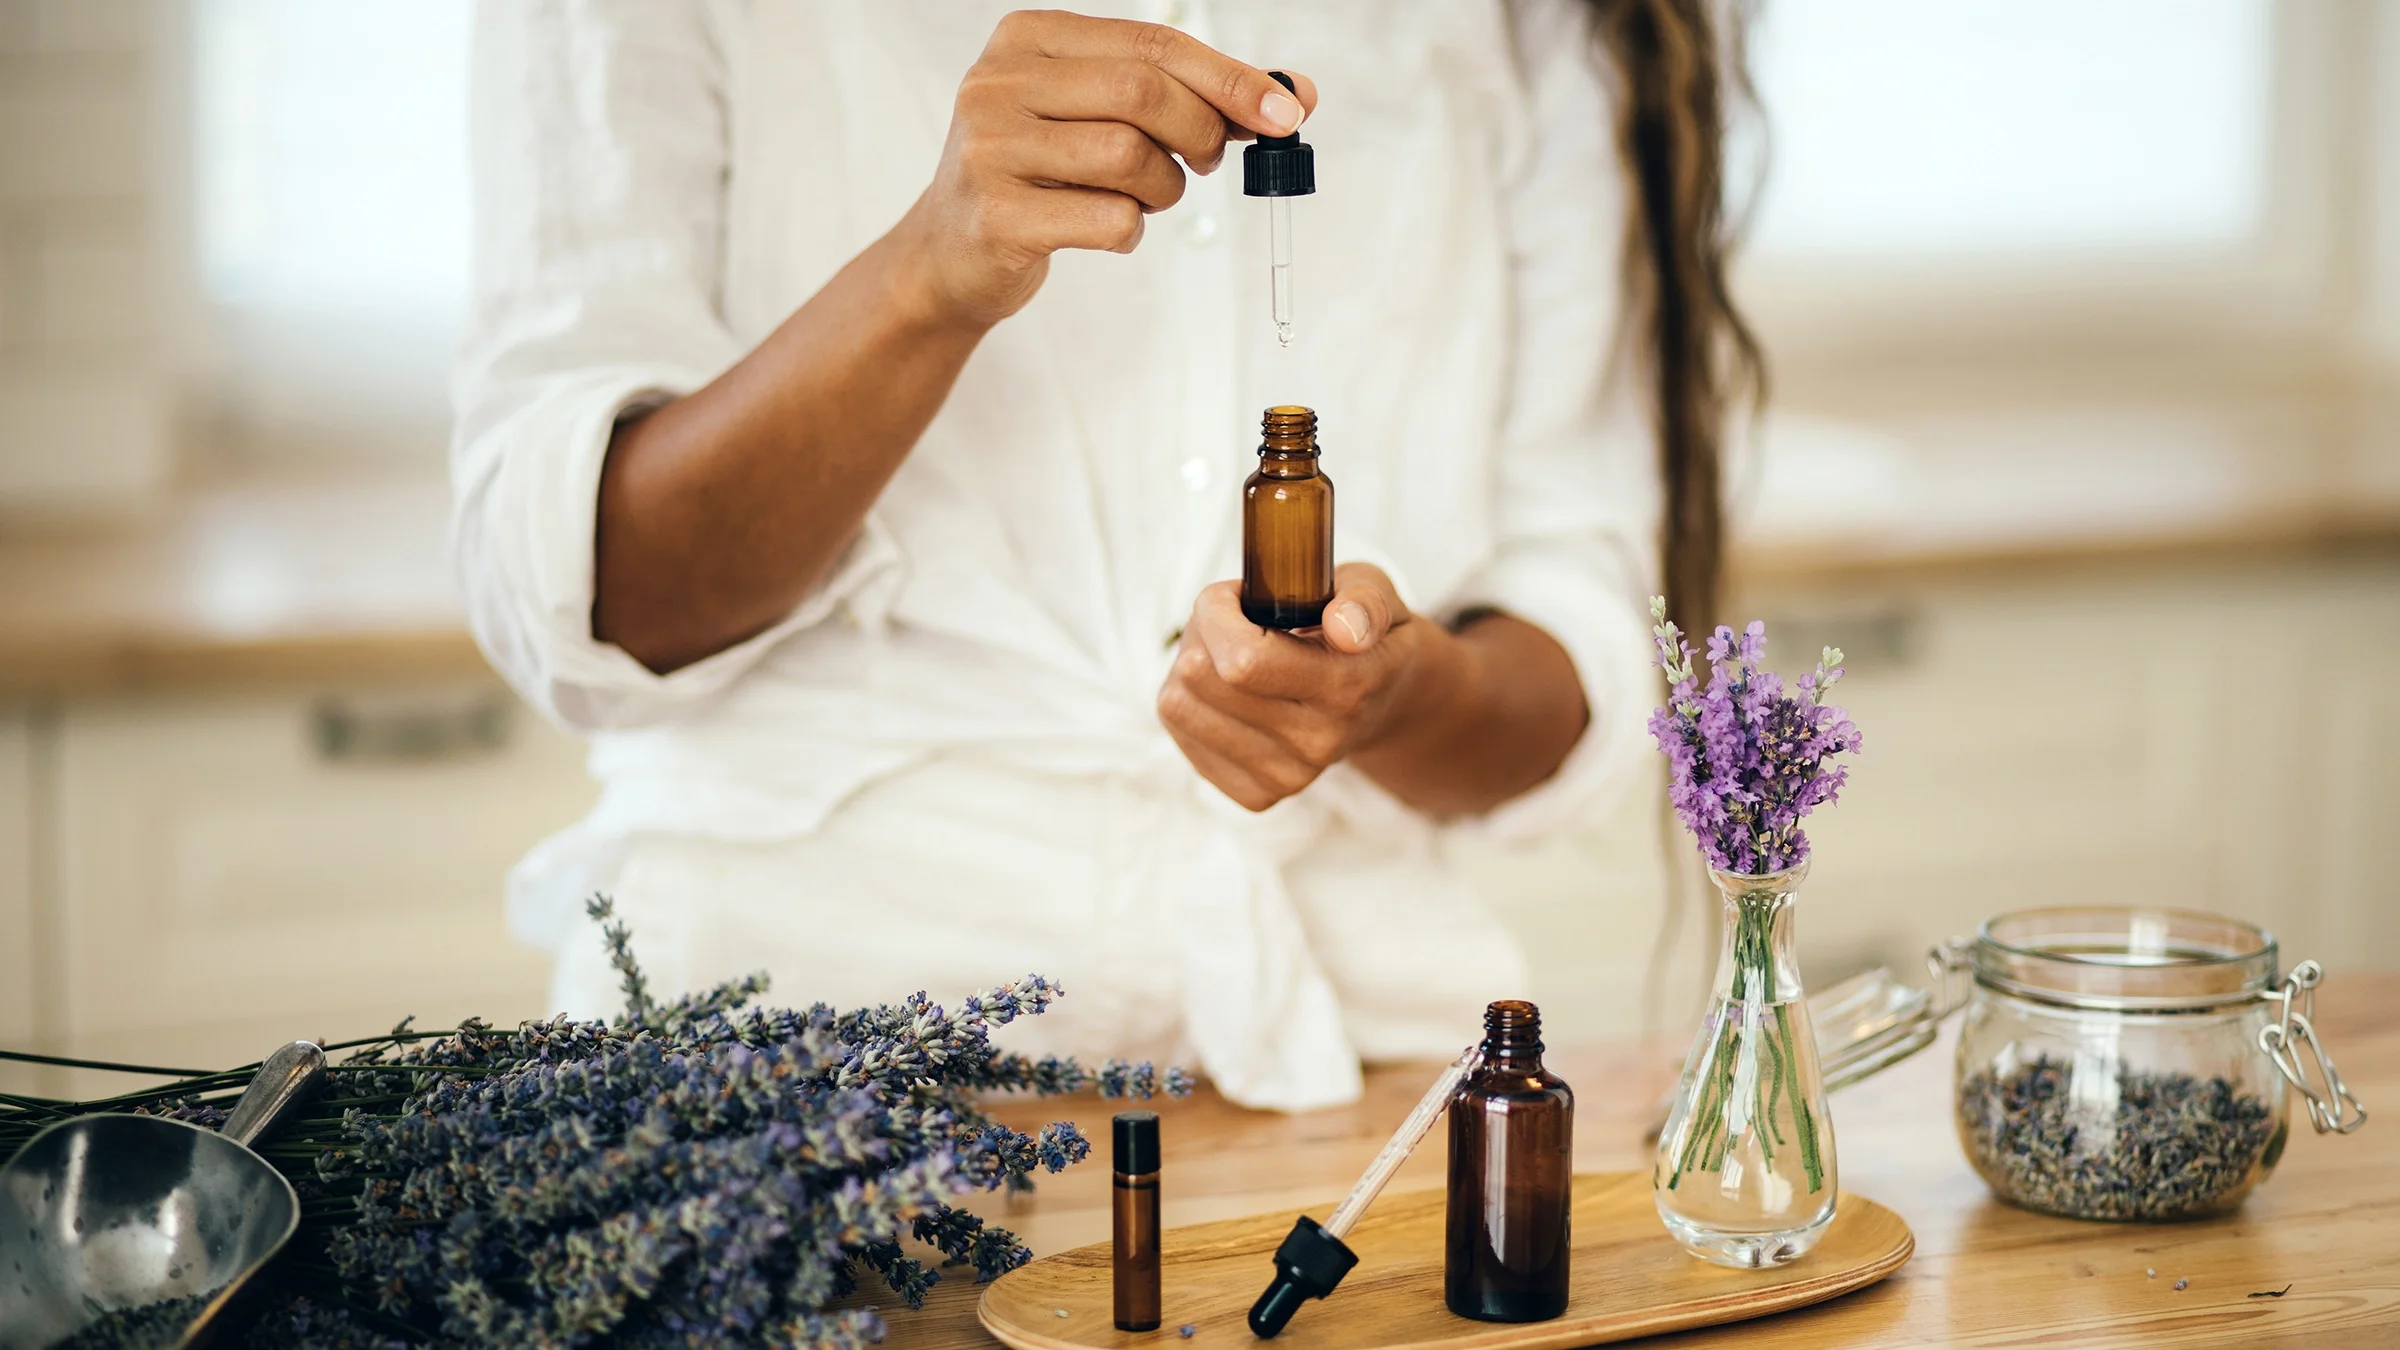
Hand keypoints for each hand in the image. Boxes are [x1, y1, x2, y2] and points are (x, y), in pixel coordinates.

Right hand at [898, 10, 1316, 326]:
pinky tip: (1105, 228)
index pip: (1152, 43)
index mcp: (1027, 39)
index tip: (1287, 111)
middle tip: (1207, 161)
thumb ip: (1187, 98)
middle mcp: (998, 82)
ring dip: (1164, 189)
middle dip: (1201, 132)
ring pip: (1130, 156)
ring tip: (1143, 196)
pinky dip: (1130, 230)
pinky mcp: (997, 216)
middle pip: (1143, 92)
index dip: (1230, 78)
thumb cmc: (1041, 175)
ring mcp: (990, 148)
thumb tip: (1294, 96)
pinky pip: (1109, 219)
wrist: (950, 252)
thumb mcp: (1101, 116)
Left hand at [1158, 563, 1448, 811]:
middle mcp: (1317, 743)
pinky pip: (1178, 732)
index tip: (1234, 594)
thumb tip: (1343, 628)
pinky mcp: (1256, 794)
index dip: (1217, 614)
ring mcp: (1285, 776)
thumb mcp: (1376, 593)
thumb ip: (1365, 602)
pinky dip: (1190, 700)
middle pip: (1199, 677)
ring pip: (1177, 704)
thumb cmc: (1363, 635)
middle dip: (1202, 632)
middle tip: (1234, 621)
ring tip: (1229, 652)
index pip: (1244, 662)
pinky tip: (1227, 691)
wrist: (1380, 703)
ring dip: (1189, 664)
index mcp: (1347, 688)